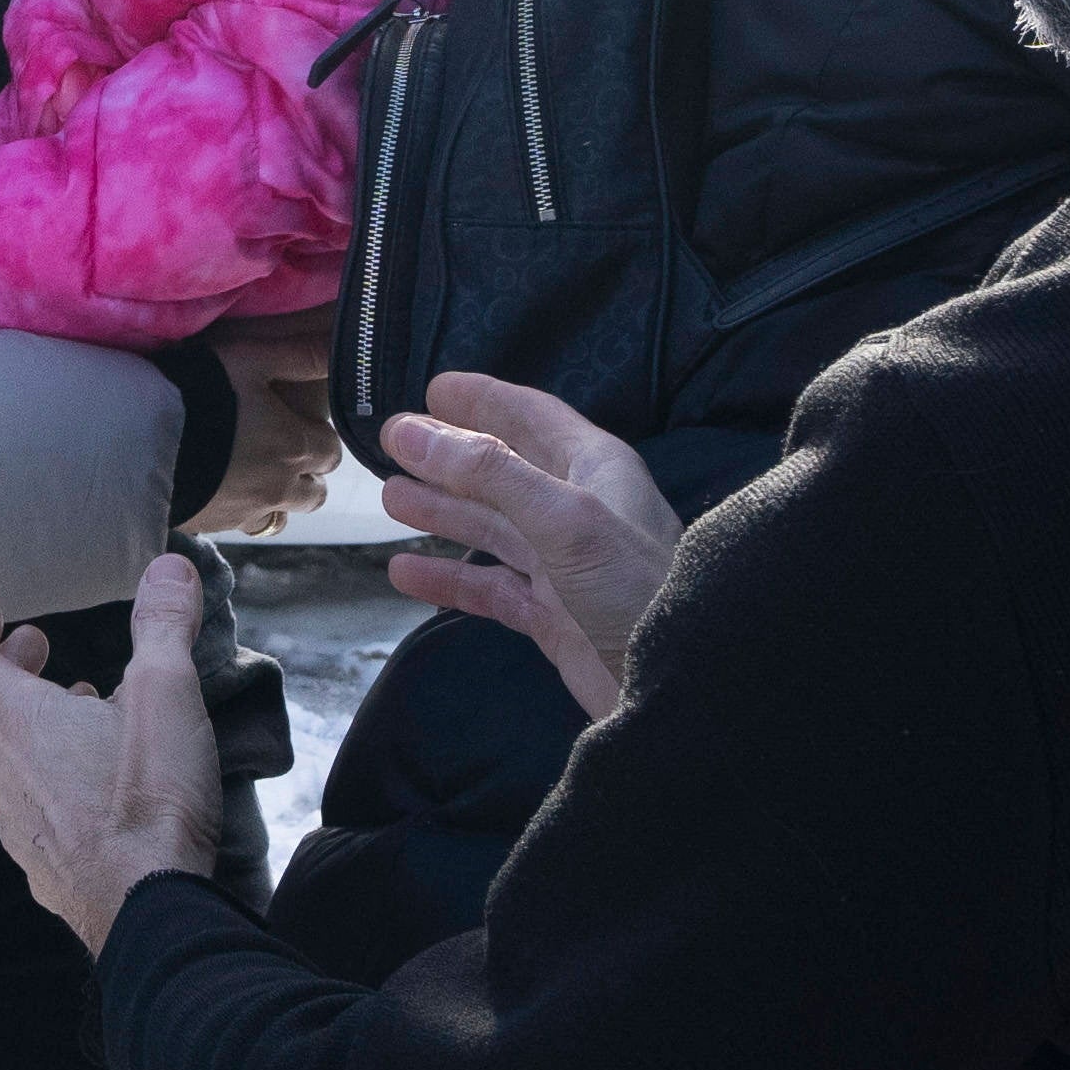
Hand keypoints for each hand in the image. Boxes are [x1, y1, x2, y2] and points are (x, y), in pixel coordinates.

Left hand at [0, 556, 228, 951]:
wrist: (149, 909)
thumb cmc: (151, 799)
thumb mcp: (167, 695)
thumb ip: (163, 626)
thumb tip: (166, 568)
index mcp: (20, 722)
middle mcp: (4, 772)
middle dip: (4, 669)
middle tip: (35, 646)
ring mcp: (16, 825)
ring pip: (3, 761)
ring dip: (27, 725)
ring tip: (76, 709)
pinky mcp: (39, 865)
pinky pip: (26, 808)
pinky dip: (44, 777)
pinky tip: (85, 783)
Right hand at [197, 316, 334, 536]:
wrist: (140, 441)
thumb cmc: (200, 391)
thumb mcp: (251, 360)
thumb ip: (299, 356)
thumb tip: (339, 349)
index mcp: (295, 446)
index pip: (331, 451)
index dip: (321, 438)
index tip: (303, 426)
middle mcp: (280, 486)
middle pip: (314, 493)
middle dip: (308, 474)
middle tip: (285, 453)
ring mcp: (247, 511)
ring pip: (282, 516)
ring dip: (280, 498)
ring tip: (257, 477)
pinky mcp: (216, 525)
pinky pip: (243, 525)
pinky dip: (244, 510)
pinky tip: (224, 490)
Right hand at [375, 376, 683, 720]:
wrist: (677, 684)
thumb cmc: (635, 587)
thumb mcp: (565, 517)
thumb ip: (491, 473)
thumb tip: (417, 432)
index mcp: (595, 468)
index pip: (532, 416)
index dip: (484, 399)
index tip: (433, 386)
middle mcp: (578, 509)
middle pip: (502, 470)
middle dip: (449, 456)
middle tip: (393, 442)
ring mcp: (563, 564)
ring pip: (491, 527)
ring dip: (443, 512)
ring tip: (391, 497)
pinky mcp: (551, 614)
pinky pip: (490, 587)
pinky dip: (449, 579)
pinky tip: (406, 573)